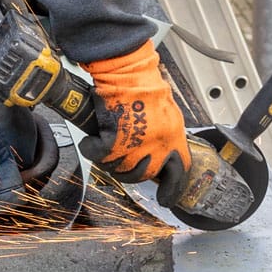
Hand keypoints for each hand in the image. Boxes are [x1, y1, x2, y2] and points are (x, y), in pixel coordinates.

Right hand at [79, 40, 191, 205]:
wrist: (127, 72)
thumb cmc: (145, 84)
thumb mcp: (168, 113)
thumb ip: (167, 135)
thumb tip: (161, 151)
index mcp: (175, 138)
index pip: (180, 173)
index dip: (172, 189)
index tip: (165, 199)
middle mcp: (157, 146)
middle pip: (143, 175)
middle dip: (131, 171)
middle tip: (121, 160)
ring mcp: (135, 147)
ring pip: (119, 169)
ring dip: (110, 161)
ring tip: (105, 145)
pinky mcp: (113, 142)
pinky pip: (98, 156)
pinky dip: (91, 149)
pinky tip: (92, 140)